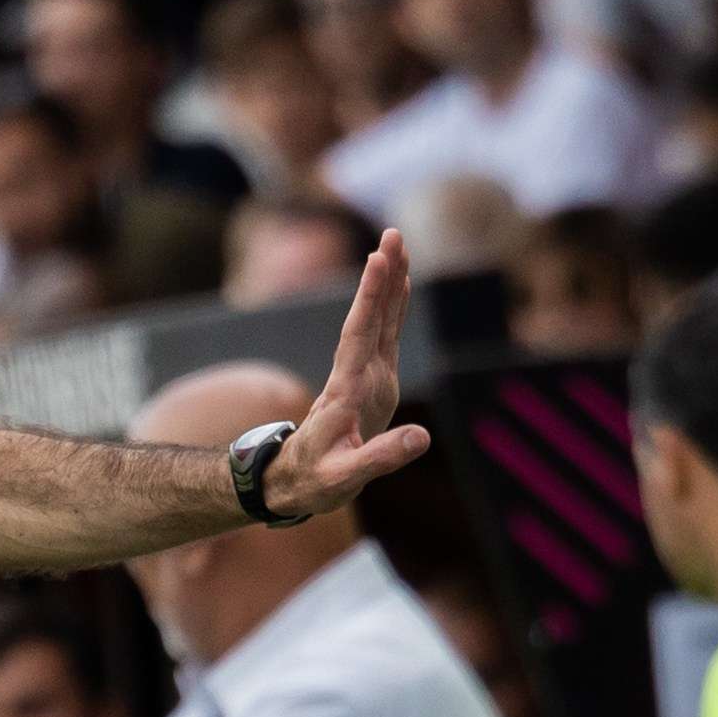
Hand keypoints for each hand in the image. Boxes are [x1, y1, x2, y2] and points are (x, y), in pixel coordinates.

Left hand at [263, 233, 428, 517]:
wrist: (295, 482)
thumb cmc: (315, 481)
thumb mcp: (345, 478)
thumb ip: (380, 458)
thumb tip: (422, 437)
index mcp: (345, 392)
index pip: (358, 336)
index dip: (369, 299)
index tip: (377, 261)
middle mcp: (354, 376)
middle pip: (368, 318)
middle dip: (381, 277)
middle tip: (393, 234)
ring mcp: (364, 377)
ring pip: (377, 321)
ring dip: (387, 284)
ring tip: (398, 245)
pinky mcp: (374, 383)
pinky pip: (385, 336)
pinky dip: (393, 308)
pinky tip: (401, 284)